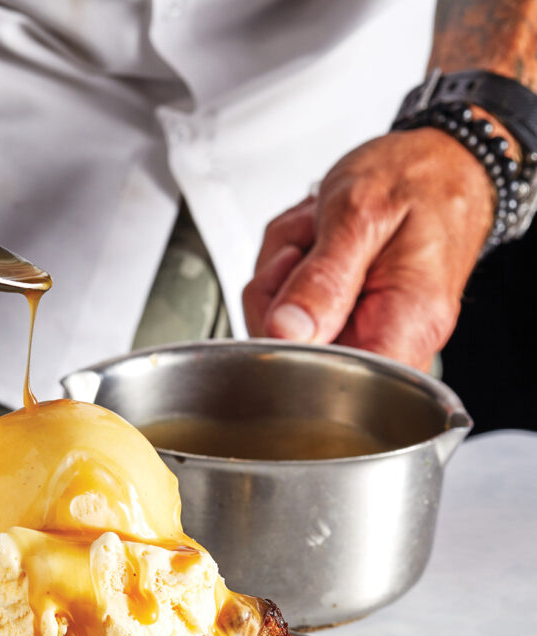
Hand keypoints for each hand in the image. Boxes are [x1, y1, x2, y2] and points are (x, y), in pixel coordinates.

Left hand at [242, 128, 494, 371]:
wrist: (442, 164)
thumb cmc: (419, 181)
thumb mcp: (360, 215)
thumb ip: (322, 279)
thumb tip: (286, 333)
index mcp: (406, 326)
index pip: (339, 384)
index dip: (293, 353)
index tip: (289, 305)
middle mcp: (390, 342)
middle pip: (296, 359)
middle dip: (279, 296)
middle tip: (305, 248)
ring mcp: (365, 336)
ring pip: (283, 333)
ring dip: (281, 275)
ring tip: (315, 236)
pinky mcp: (345, 325)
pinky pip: (289, 314)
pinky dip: (288, 273)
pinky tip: (313, 244)